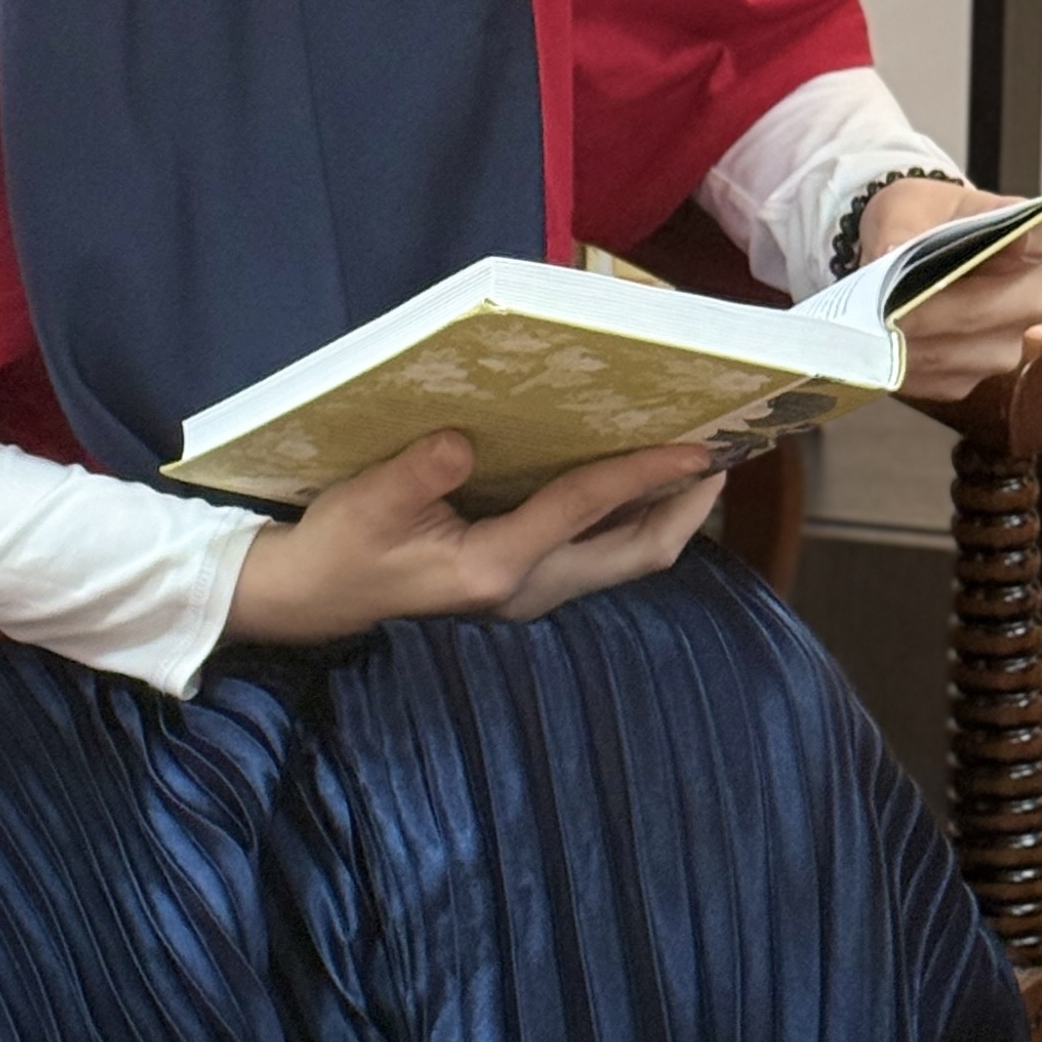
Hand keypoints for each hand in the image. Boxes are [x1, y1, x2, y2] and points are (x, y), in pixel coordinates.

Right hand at [225, 428, 725, 644]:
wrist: (314, 599)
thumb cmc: (339, 548)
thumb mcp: (366, 504)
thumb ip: (414, 474)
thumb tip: (461, 441)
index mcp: (495, 566)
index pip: (586, 509)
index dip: (645, 473)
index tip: (698, 446)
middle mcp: (528, 587)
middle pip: (637, 553)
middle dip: (687, 505)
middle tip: (728, 451)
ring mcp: (531, 592)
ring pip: (625, 558)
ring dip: (668, 513)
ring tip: (700, 463)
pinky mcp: (524, 584)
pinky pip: (602, 553)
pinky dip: (632, 517)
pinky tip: (636, 482)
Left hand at [862, 178, 1041, 399]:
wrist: (903, 256)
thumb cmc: (919, 223)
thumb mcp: (906, 205)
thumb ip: (900, 223)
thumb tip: (892, 249)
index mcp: (1030, 237)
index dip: (1027, 239)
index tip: (1002, 240)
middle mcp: (1033, 295)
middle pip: (993, 309)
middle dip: (932, 311)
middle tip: (884, 308)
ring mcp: (1009, 342)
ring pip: (965, 353)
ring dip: (914, 343)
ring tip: (872, 326)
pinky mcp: (974, 376)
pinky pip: (941, 378)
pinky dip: (907, 365)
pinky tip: (882, 346)